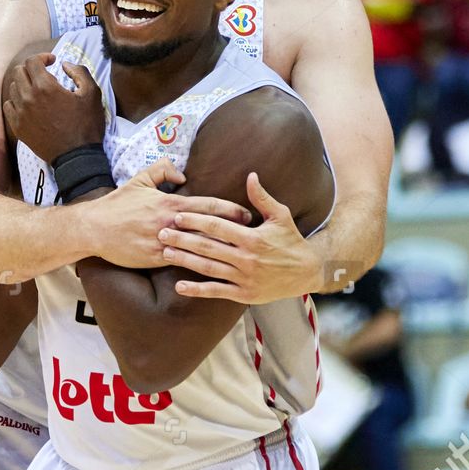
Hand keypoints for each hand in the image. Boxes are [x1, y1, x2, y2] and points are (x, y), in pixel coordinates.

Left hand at [2, 54, 105, 162]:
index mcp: (45, 87)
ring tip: (37, 90)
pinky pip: (8, 106)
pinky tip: (28, 104)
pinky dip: (16, 100)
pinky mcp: (18, 127)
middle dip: (32, 68)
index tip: (52, 62)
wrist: (76, 156)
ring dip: (24, 83)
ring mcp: (20, 113)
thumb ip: (80, 72)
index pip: (32, 61)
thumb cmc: (86, 125)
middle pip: (19, 72)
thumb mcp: (92, 94)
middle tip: (45, 74)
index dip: (42, 57)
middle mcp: (28, 97)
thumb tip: (65, 64)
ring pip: (13, 88)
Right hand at [79, 159, 250, 268]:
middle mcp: (170, 223)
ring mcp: (164, 242)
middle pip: (209, 227)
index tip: (246, 214)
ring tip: (239, 255)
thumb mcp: (139, 180)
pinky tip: (214, 271)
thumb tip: (183, 174)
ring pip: (198, 247)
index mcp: (170, 203)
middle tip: (252, 236)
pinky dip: (198, 265)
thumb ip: (162, 170)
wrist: (95, 228)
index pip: (207, 205)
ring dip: (219, 251)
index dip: (230, 209)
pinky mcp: (155, 258)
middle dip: (232, 231)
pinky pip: (181, 262)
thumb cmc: (118, 204)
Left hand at [160, 173, 323, 303]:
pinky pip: (217, 291)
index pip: (219, 227)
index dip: (196, 221)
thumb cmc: (291, 241)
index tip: (178, 215)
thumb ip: (262, 197)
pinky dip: (197, 290)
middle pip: (208, 247)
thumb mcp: (280, 215)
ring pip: (209, 268)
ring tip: (165, 253)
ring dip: (185, 261)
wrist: (307, 272)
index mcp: (253, 237)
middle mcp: (247, 258)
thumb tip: (250, 175)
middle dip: (182, 239)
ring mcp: (245, 278)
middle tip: (161, 233)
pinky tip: (180, 286)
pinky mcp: (244, 294)